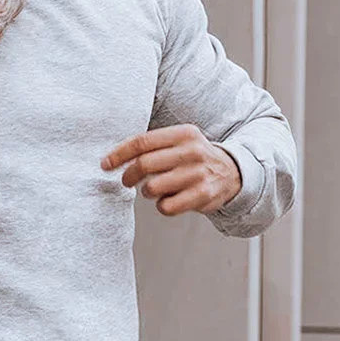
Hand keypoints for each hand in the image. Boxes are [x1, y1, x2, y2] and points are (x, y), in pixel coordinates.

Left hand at [99, 123, 241, 216]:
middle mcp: (192, 152)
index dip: (119, 154)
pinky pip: (166, 207)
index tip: (105, 164)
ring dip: (146, 191)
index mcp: (183, 134)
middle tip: (126, 181)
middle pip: (144, 164)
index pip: (142, 142)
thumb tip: (114, 158)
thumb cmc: (195, 157)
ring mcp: (198, 174)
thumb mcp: (180, 141)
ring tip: (154, 189)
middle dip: (128, 175)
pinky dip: (162, 206)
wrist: (233, 173)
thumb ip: (152, 146)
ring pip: (152, 188)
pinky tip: (168, 200)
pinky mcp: (203, 196)